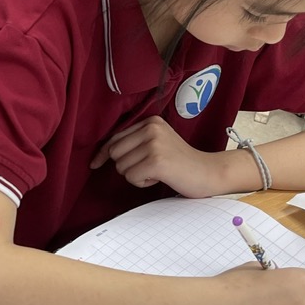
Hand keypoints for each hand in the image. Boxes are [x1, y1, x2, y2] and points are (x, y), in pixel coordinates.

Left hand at [90, 116, 228, 197]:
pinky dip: (142, 183)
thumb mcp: (157, 143)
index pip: (115, 138)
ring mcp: (154, 144)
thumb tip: (101, 155)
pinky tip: (160, 178)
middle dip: (126, 166)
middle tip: (149, 168)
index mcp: (150, 122)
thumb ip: (134, 143)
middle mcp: (151, 128)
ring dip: (136, 176)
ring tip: (158, 172)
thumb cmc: (180, 162)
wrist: (209, 172)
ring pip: (122, 167)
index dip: (103, 153)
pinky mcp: (157, 161)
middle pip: (115, 153)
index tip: (95, 164)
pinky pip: (132, 177)